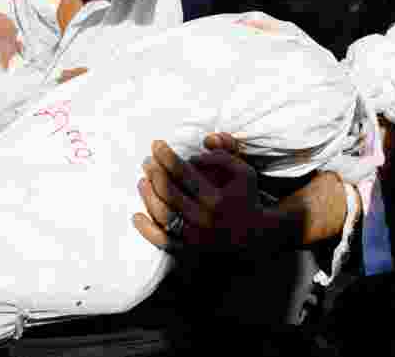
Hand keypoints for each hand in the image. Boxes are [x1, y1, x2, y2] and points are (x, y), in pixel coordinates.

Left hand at [134, 134, 270, 252]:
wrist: (258, 238)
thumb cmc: (246, 199)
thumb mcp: (243, 172)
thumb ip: (223, 155)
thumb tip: (196, 153)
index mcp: (217, 199)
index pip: (183, 172)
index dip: (166, 156)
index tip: (156, 144)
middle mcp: (205, 219)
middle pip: (169, 192)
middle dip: (154, 172)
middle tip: (147, 161)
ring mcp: (196, 238)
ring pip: (163, 215)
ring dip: (148, 196)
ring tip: (142, 181)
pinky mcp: (190, 251)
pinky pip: (164, 242)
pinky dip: (147, 230)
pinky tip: (137, 216)